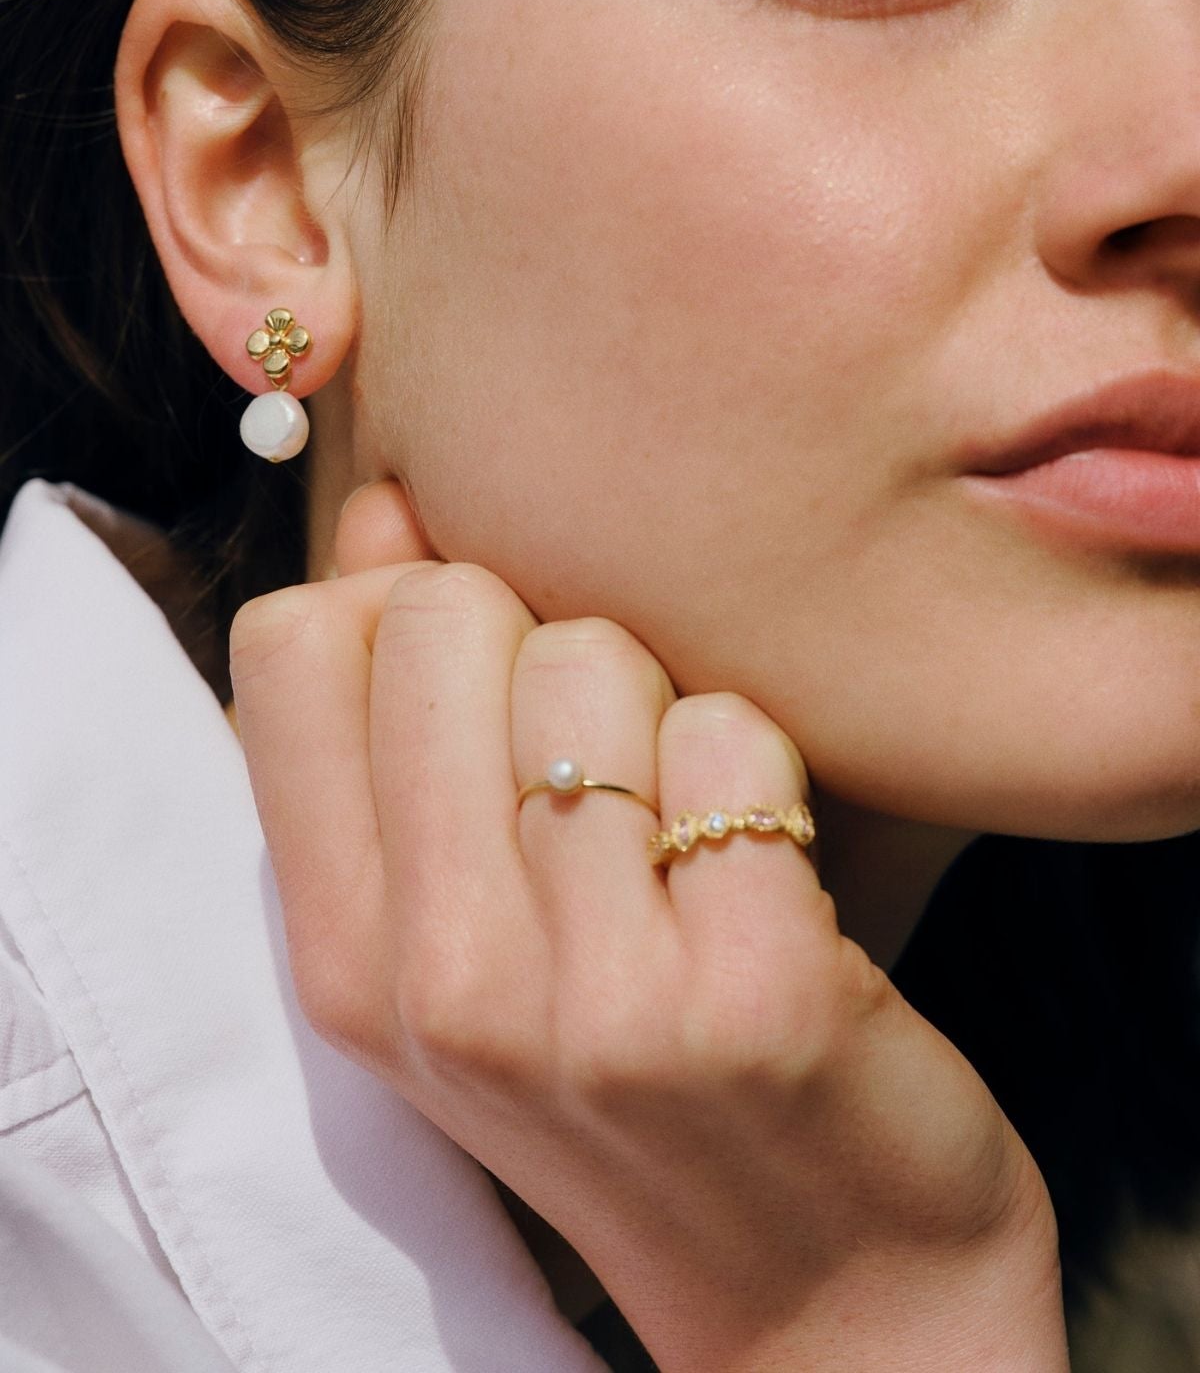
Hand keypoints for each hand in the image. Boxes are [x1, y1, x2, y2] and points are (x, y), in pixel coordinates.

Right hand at [230, 481, 1067, 1371]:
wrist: (826, 1297)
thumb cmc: (633, 1081)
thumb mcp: (465, 934)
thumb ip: (398, 720)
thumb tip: (388, 507)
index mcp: (344, 960)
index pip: (294, 641)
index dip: (401, 613)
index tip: (481, 691)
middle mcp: (443, 982)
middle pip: (447, 614)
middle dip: (542, 644)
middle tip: (601, 768)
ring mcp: (593, 1000)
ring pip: (597, 659)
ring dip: (663, 708)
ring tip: (683, 833)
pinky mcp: (751, 997)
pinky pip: (736, 736)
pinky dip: (768, 770)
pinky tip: (765, 874)